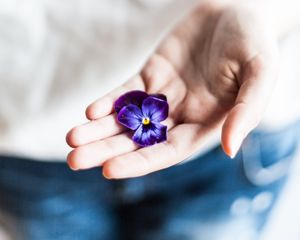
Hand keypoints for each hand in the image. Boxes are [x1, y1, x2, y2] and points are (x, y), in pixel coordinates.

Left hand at [66, 2, 277, 177]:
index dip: (139, 162)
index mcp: (204, 125)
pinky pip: (126, 92)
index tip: (109, 169)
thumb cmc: (254, 42)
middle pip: (139, 141)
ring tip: (72, 139)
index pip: (167, 152)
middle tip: (75, 160)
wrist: (237, 9)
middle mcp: (181, 116)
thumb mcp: (260, 72)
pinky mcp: (151, 75)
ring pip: (127, 119)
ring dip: (98, 129)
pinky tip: (91, 111)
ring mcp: (163, 96)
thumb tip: (230, 148)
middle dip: (107, 150)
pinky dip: (108, 102)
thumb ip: (248, 111)